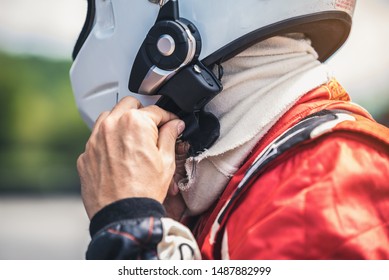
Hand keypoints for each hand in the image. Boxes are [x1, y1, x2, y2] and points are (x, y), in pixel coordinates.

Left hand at [77, 96, 184, 218]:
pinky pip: (97, 137)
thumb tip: (174, 125)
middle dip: (143, 113)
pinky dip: (108, 140)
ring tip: (134, 138)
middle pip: (130, 104)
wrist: (122, 215)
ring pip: (109, 116)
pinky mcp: (86, 154)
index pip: (156, 110)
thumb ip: (170, 136)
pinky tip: (119, 153)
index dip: (168, 117)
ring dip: (122, 121)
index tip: (171, 124)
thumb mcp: (166, 161)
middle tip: (153, 128)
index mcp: (135, 123)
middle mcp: (111, 125)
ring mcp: (95, 139)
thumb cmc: (144, 191)